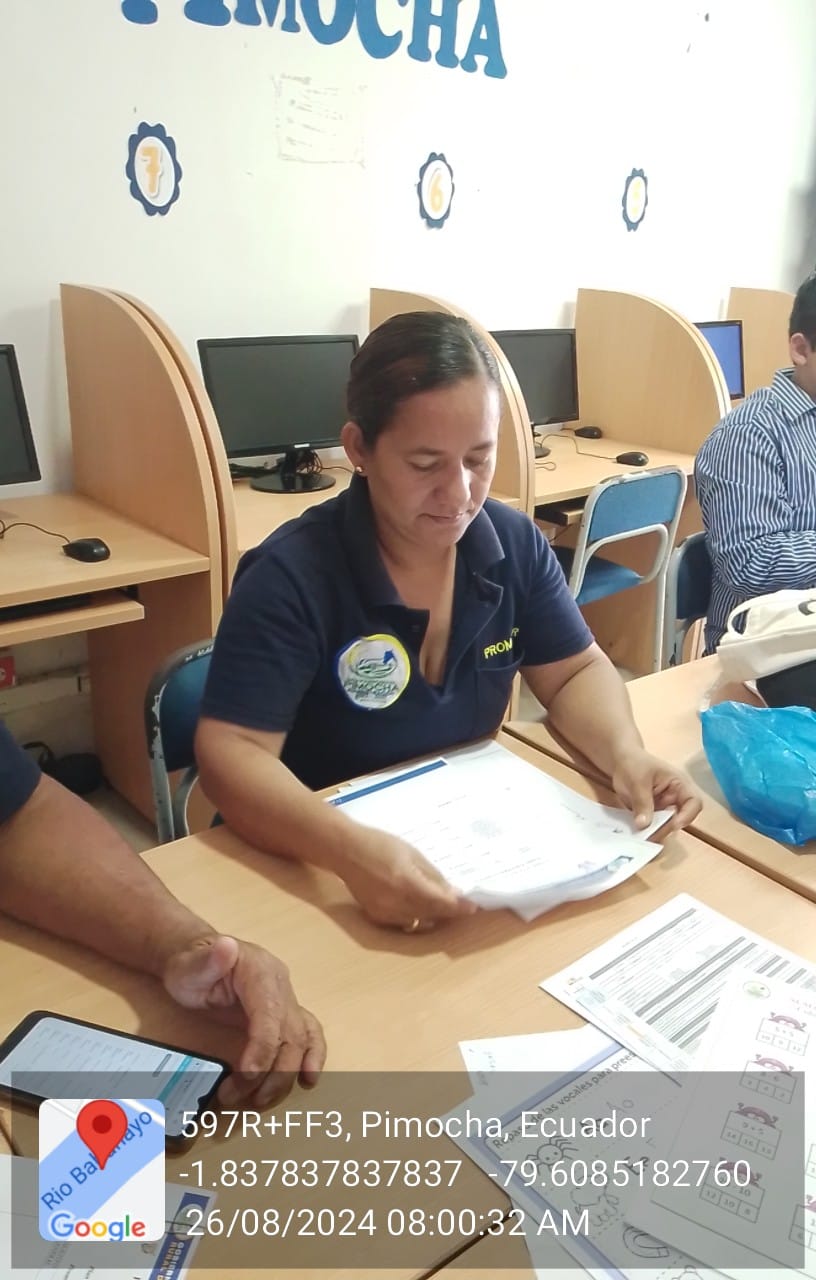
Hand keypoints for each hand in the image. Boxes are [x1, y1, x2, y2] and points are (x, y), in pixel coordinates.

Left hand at [163, 934, 325, 1107]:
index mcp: (260, 971)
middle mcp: (279, 985)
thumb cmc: (190, 965)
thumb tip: (226, 947)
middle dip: (271, 1071)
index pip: (270, 1015)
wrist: (196, 959)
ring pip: (301, 1039)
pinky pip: (307, 1034)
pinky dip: (312, 1057)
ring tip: (263, 1099)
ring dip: (287, 1073)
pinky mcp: (284, 1013)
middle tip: (239, 1096)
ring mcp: (285, 999)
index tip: (247, 1076)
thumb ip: (207, 960)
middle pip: (289, 1034)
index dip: (263, 1049)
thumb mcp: (190, 964)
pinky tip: (308, 1079)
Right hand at [338, 830, 477, 929]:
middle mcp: (396, 904)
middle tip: (460, 903)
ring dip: (433, 915)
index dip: (459, 907)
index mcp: (407, 884)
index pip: (441, 903)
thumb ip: (433, 876)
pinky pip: (404, 922)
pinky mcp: (377, 917)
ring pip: (419, 922)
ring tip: (439, 902)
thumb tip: (453, 892)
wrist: (346, 851)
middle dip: (448, 910)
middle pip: (432, 915)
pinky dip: (415, 916)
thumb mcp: (412, 854)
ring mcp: (385, 913)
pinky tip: (417, 904)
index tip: (472, 907)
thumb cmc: (380, 845)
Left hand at [611, 748, 701, 833]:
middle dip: (667, 828)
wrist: (619, 762)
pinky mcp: (653, 814)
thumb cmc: (632, 764)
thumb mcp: (637, 781)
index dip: (688, 815)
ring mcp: (664, 807)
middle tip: (651, 835)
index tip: (674, 824)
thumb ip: (642, 802)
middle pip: (680, 818)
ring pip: (667, 825)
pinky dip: (648, 831)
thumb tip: (644, 825)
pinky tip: (638, 835)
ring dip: (656, 832)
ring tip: (642, 837)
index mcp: (678, 784)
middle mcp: (675, 797)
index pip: (694, 802)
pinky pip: (654, 826)